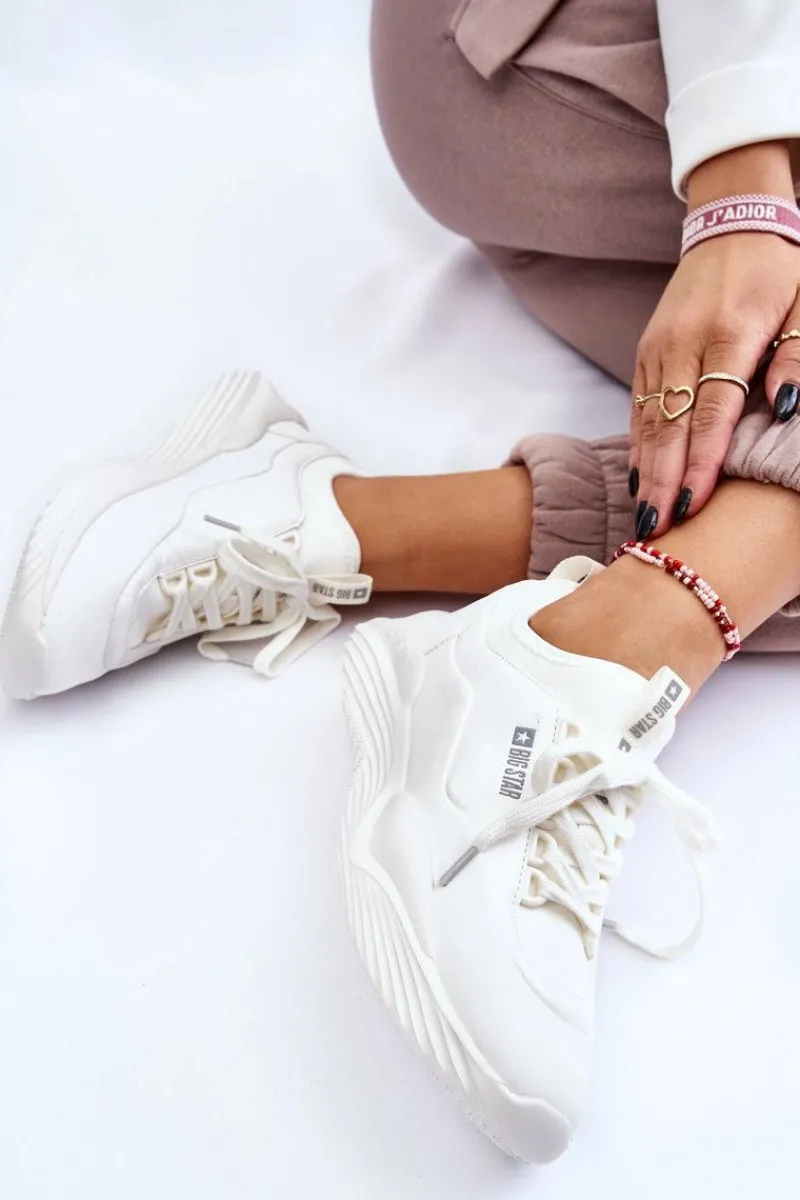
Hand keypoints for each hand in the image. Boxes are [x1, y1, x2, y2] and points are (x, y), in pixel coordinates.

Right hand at [630, 143, 799, 538]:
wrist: (733, 225)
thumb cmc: (780, 271)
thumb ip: (796, 356)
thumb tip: (784, 408)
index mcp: (729, 335)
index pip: (711, 414)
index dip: (701, 464)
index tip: (693, 505)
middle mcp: (684, 345)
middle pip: (670, 427)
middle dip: (664, 482)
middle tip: (656, 530)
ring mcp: (659, 349)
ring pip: (648, 422)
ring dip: (646, 472)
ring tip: (645, 517)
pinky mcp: (646, 352)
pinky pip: (639, 408)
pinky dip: (639, 446)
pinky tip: (640, 479)